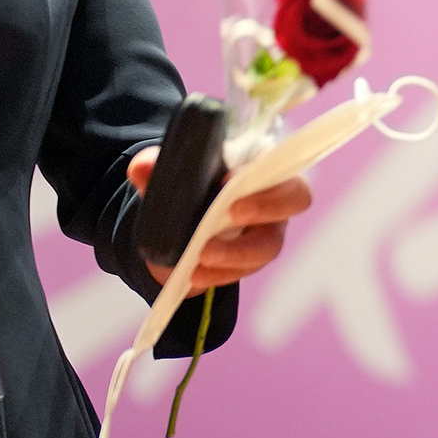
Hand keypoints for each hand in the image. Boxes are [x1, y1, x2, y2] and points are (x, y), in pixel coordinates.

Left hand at [126, 149, 313, 291]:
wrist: (175, 228)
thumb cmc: (185, 191)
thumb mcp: (167, 177)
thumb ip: (155, 167)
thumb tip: (141, 168)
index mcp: (258, 163)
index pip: (278, 162)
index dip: (261, 170)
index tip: (227, 181)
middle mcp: (273, 196)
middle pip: (296, 198)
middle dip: (267, 207)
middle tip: (232, 214)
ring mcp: (267, 230)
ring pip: (270, 244)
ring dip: (238, 252)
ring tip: (203, 256)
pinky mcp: (251, 260)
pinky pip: (246, 269)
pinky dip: (220, 274)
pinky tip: (196, 275)